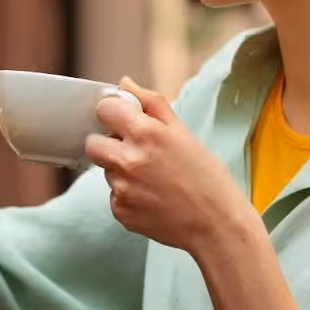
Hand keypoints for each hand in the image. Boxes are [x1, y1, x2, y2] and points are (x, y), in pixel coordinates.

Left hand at [85, 77, 252, 252]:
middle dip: (108, 144)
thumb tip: (124, 84)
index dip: (112, 114)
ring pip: (105, 171)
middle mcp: (127, 160)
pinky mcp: (120, 212)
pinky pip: (113, 196)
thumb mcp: (183, 133)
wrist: (217, 225)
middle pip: (92, 143)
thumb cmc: (206, 178)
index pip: (103, 110)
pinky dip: (128, 196)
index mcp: (145, 133)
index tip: (122, 121)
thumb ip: (151, 104)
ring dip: (121, 171)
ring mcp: (121, 189)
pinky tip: (153, 198)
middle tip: (135, 152)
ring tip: (153, 179)